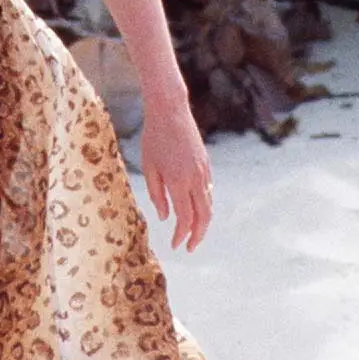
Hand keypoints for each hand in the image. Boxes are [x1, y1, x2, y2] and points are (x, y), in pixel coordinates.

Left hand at [139, 101, 212, 252]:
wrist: (171, 111)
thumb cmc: (154, 138)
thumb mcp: (149, 167)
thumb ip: (156, 194)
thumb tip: (165, 217)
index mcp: (179, 182)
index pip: (185, 218)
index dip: (181, 235)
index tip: (175, 245)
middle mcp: (196, 179)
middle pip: (204, 217)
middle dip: (198, 236)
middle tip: (189, 248)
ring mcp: (204, 172)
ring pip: (209, 205)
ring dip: (203, 223)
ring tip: (192, 233)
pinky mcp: (207, 165)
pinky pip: (208, 192)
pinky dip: (204, 206)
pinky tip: (194, 210)